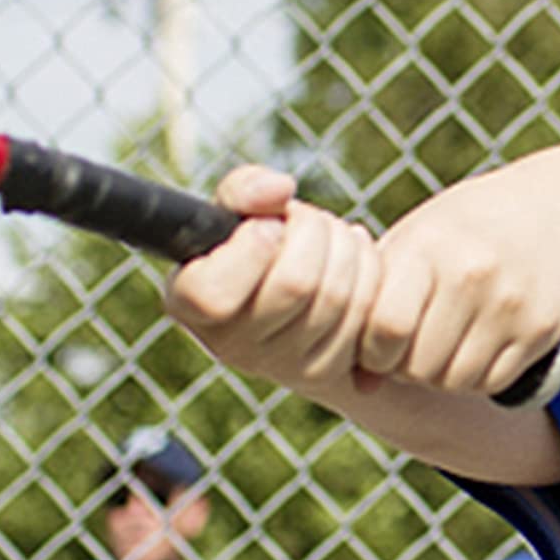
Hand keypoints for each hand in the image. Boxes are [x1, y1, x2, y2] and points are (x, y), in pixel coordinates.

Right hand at [162, 165, 383, 395]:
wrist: (295, 284)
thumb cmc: (256, 238)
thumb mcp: (238, 206)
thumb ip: (245, 188)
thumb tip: (280, 190)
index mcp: (190, 306)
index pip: (214, 295)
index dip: (251, 249)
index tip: (268, 226)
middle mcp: (230, 347)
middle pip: (295, 284)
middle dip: (312, 229)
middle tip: (306, 218)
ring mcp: (280, 368)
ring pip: (337, 296)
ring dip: (344, 245)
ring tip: (329, 234)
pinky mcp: (327, 371)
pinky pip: (367, 315)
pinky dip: (369, 272)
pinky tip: (352, 260)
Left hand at [360, 173, 559, 397]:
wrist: (544, 211)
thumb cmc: (456, 234)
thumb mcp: (411, 246)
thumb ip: (375, 306)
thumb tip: (363, 386)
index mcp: (427, 245)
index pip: (388, 327)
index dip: (374, 352)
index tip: (379, 345)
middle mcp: (472, 272)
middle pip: (420, 365)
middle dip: (408, 367)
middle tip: (414, 346)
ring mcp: (511, 301)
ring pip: (456, 380)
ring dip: (443, 375)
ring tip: (445, 345)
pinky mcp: (542, 326)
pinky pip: (493, 382)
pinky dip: (477, 376)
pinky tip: (476, 346)